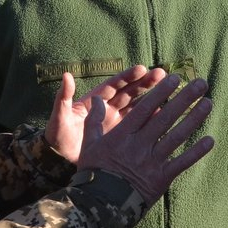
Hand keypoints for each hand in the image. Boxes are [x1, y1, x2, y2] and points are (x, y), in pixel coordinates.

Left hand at [45, 65, 164, 162]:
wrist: (61, 159)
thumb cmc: (58, 136)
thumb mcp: (60, 117)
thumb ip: (64, 97)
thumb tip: (66, 75)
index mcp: (94, 101)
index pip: (113, 85)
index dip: (127, 77)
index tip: (141, 69)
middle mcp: (108, 109)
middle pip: (130, 92)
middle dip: (145, 83)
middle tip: (162, 74)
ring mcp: (117, 122)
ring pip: (138, 107)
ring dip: (152, 99)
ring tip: (170, 91)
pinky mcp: (122, 136)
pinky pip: (139, 126)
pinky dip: (151, 120)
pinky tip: (165, 116)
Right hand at [74, 73, 213, 205]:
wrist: (100, 207)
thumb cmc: (93, 173)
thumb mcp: (89, 145)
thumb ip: (94, 122)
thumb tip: (98, 100)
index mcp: (122, 136)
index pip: (145, 109)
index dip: (161, 92)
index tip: (175, 78)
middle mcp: (139, 146)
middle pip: (165, 118)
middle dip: (184, 99)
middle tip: (201, 83)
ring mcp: (152, 162)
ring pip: (176, 137)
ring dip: (194, 119)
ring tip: (208, 104)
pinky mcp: (161, 179)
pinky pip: (181, 163)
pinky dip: (196, 152)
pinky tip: (210, 140)